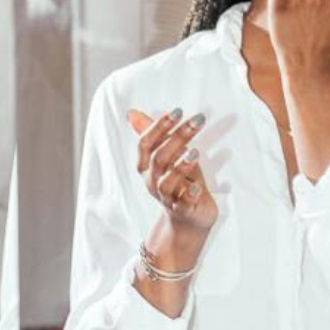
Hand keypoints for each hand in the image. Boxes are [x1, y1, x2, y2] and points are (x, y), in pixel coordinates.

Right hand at [127, 108, 217, 238]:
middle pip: (158, 159)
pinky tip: (197, 187)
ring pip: (166, 182)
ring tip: (195, 152)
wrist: (189, 218)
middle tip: (196, 121)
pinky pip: (183, 204)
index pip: (145, 144)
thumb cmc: (180, 181)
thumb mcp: (169, 155)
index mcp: (146, 167)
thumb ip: (155, 135)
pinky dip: (190, 195)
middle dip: (176, 138)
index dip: (158, 126)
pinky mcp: (183, 210)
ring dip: (180, 166)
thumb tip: (132, 113)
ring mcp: (167, 197)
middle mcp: (152, 182)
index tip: (177, 111)